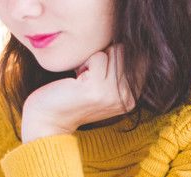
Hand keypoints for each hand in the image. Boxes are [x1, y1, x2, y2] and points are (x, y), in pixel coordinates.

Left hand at [21, 44, 136, 142]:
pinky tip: (76, 79)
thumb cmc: (73, 97)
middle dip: (105, 55)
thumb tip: (129, 43)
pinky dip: (84, 62)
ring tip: (83, 77)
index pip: (139, 59)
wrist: (50, 119)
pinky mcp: (96, 88)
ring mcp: (113, 94)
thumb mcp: (104, 86)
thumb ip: (120, 70)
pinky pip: (97, 56)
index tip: (101, 71)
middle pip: (125, 53)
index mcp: (132, 98)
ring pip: (113, 52)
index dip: (117, 56)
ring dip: (93, 58)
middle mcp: (127, 98)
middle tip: (89, 74)